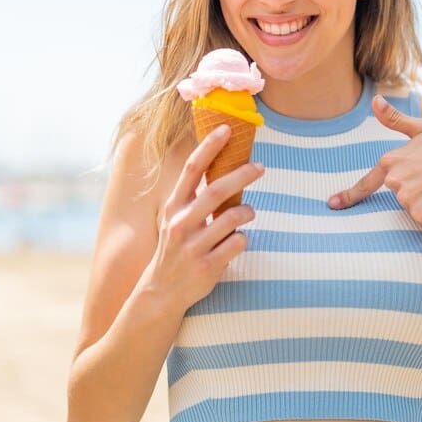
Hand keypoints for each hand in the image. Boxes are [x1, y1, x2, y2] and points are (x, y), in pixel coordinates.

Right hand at [141, 124, 265, 310]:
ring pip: (232, 218)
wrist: (161, 292)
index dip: (209, 147)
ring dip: (247, 211)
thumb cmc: (176, 248)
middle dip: (242, 175)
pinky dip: (243, 238)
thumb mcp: (177, 219)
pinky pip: (238, 243)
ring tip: (249, 211)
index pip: (191, 170)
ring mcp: (194, 247)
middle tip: (260, 167)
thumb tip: (223, 168)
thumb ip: (195, 198)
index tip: (227, 129)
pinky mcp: (208, 266)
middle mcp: (181, 224)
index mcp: (174, 207)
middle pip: (217, 191)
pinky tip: (237, 240)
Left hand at [328, 94, 421, 229]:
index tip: (333, 204)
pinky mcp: (421, 213)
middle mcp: (394, 180)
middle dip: (417, 193)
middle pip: (400, 197)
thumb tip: (374, 101)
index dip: (349, 196)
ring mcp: (407, 198)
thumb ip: (395, 120)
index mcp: (391, 161)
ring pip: (414, 211)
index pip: (366, 183)